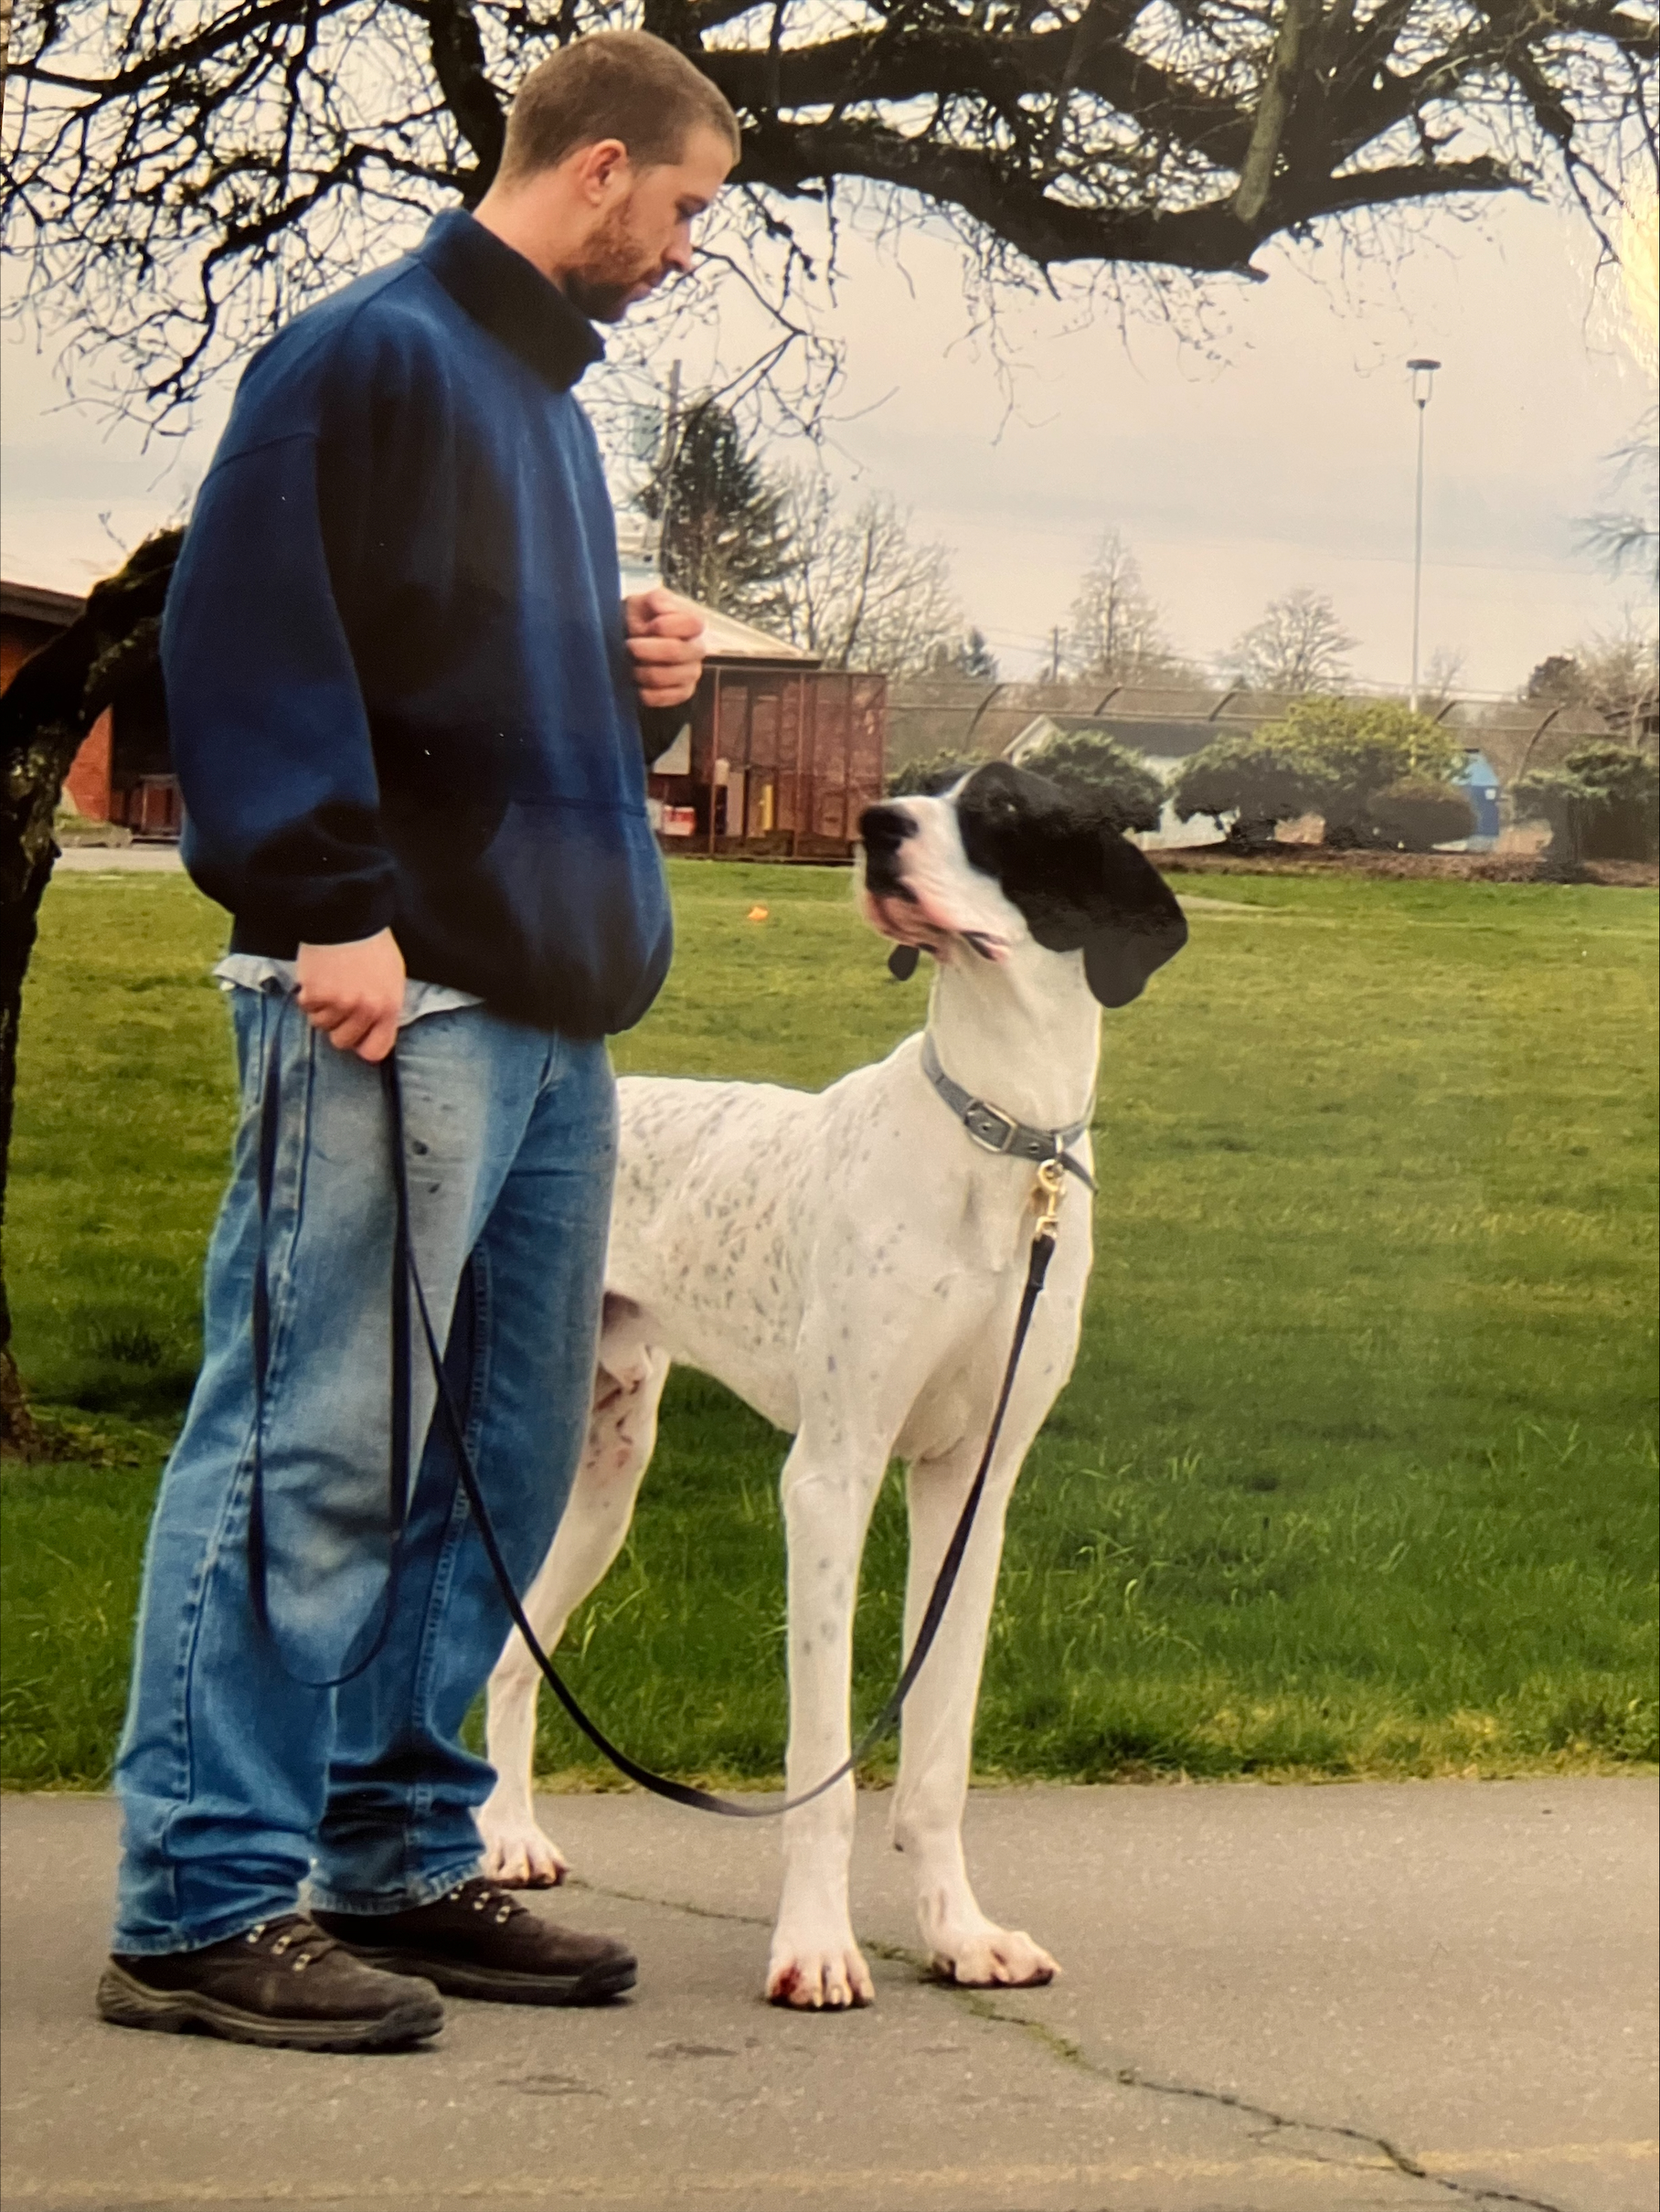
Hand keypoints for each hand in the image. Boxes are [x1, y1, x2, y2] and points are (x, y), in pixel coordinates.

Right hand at [295, 929, 405, 1062]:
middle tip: (337, 1004)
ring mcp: (340, 1003)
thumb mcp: (392, 977)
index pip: (375, 1050)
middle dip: (337, 1026)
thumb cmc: (372, 943)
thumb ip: (383, 1006)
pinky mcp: (316, 993)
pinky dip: (307, 993)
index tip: (356, 1037)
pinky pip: (305, 1006)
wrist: (347, 915)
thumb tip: (372, 1029)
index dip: (362, 1046)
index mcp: (389, 1007)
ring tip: (329, 982)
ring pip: (320, 1024)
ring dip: (321, 1008)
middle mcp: (366, 1010)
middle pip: (342, 1041)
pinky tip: (317, 974)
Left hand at [625, 587, 705, 710]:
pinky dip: (652, 694)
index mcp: (690, 622)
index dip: (670, 626)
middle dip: (651, 650)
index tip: (649, 626)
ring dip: (647, 672)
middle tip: (629, 647)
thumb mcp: (640, 602)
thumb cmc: (635, 620)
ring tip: (631, 666)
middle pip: (681, 652)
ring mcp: (691, 672)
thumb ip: (655, 600)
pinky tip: (637, 687)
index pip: (693, 624)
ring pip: (675, 676)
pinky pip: (672, 697)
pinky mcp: (683, 692)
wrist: (624, 643)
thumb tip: (662, 608)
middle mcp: (696, 648)